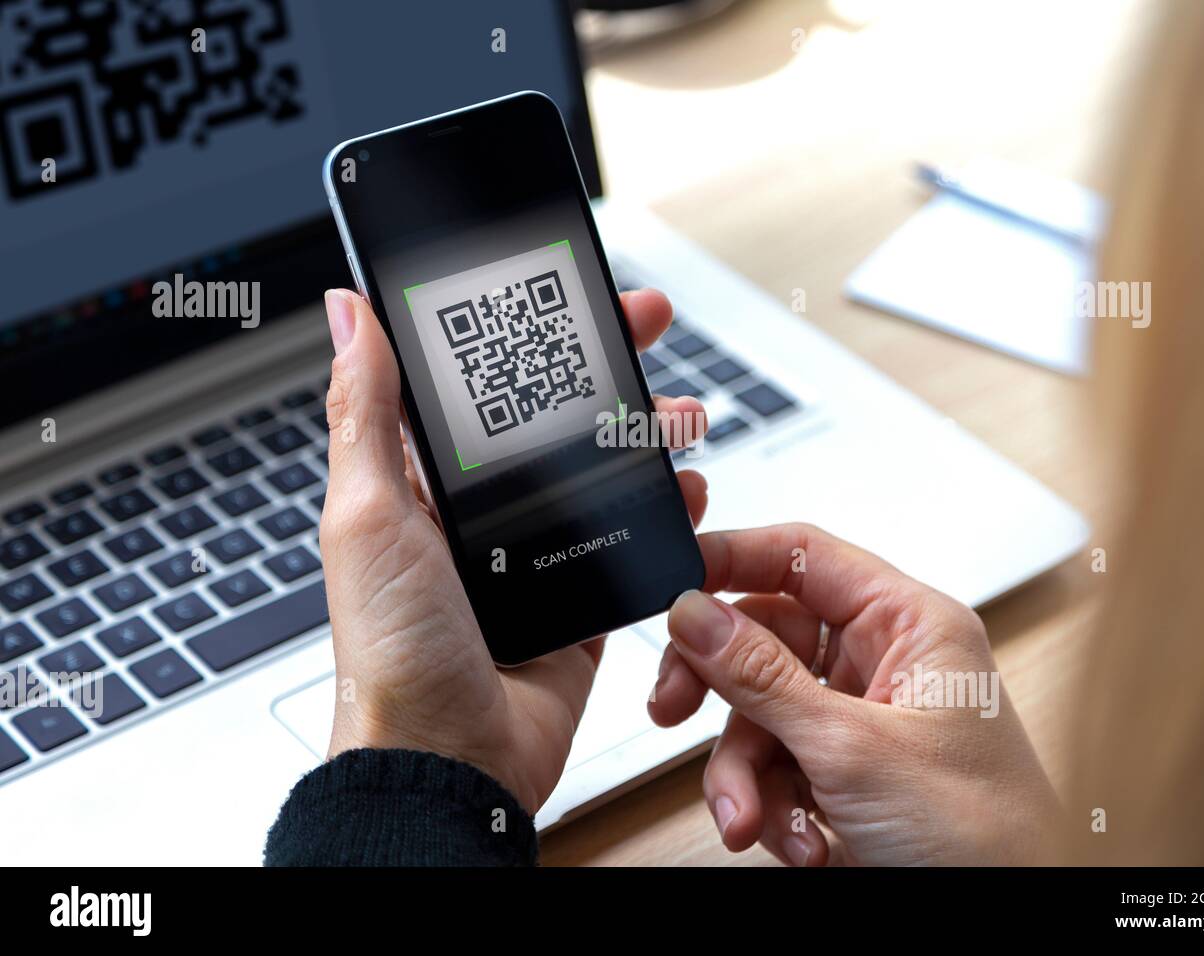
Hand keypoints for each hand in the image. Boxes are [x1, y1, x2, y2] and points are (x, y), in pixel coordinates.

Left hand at [320, 287, 707, 813]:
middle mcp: (480, 513)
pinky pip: (629, 540)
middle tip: (647, 324)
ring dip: (645, 432)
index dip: (523, 333)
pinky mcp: (577, 598)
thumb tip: (350, 314)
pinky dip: (664, 510)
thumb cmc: (393, 653)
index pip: (480, 384)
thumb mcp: (367, 518)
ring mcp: (532, 555)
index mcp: (423, 484)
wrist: (451, 760)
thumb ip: (365, 415)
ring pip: (600, 471)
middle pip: (553, 417)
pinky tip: (686, 489)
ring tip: (680, 412)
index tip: (562, 292)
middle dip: (605, 364)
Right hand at [649, 523, 1058, 864]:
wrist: (1007, 923)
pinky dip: (769, 807)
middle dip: (721, 690)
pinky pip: (773, 764)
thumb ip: (763, 677)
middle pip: (765, 639)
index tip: (674, 581)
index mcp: (910, 625)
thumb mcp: (853, 749)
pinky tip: (797, 842)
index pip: (805, 558)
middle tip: (673, 706)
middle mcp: (885, 662)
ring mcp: (861, 719)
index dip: (733, 558)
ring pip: (759, 713)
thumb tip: (696, 614)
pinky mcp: (842, 772)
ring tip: (751, 819)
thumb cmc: (986, 838)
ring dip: (744, 773)